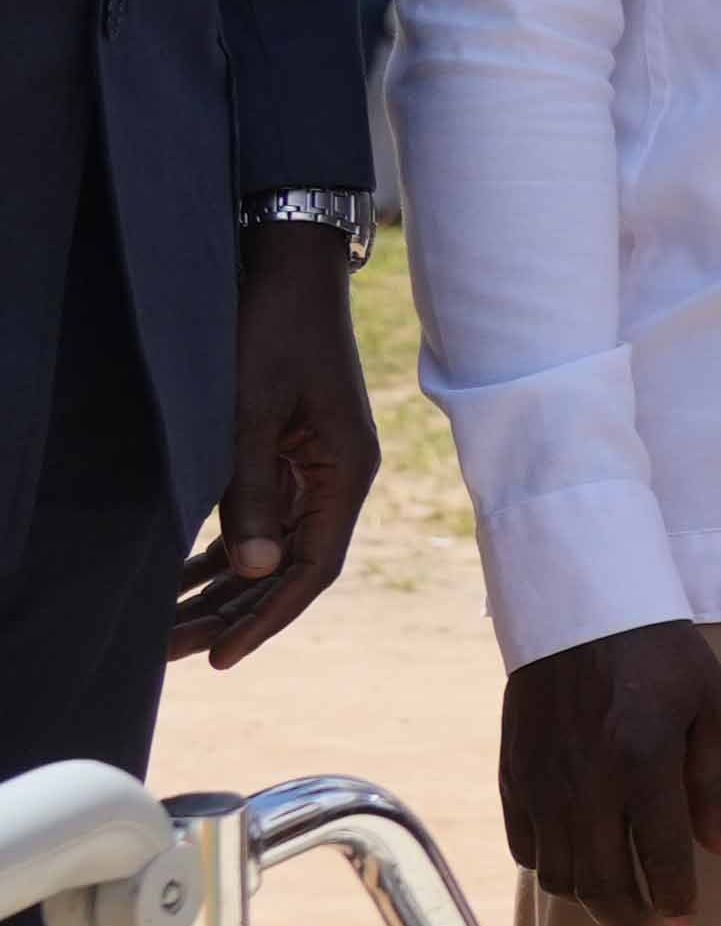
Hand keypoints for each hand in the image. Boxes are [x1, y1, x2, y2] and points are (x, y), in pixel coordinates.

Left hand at [175, 221, 375, 668]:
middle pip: (287, 568)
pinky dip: (221, 551)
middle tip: (172, 653)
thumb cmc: (273, 331)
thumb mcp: (251, 410)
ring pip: (269, 549)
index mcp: (346, 474)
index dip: (266, 617)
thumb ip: (251, 490)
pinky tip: (184, 578)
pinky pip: (258, 521)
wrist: (289, 269)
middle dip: (231, 613)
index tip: (221, 656)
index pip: (311, 568)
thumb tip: (250, 569)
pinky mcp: (290, 455)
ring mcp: (315, 469)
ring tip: (169, 628)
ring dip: (222, 589)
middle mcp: (336, 481)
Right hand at [499, 622, 720, 925]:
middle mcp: (586, 785)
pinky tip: (578, 862)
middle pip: (600, 883)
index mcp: (643, 765)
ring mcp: (541, 784)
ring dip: (589, 900)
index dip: (675, 899)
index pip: (661, 858)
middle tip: (652, 925)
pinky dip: (552, 869)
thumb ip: (717, 781)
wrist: (579, 612)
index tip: (686, 918)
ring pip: (558, 875)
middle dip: (629, 918)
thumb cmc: (661, 655)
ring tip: (618, 899)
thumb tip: (719, 848)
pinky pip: (525, 848)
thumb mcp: (714, 704)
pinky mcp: (512, 777)